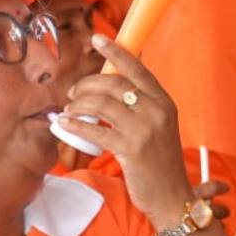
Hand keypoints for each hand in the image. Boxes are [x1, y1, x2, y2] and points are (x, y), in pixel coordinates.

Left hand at [57, 35, 192, 224]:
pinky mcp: (131, 148)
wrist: (172, 196)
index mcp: (164, 102)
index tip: (98, 39)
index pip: (138, 69)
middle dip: (87, 84)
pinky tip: (63, 125)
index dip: (116, 52)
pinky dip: (74, 125)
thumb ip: (139, 107)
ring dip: (77, 105)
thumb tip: (108, 89)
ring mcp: (145, 128)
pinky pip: (94, 129)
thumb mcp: (158, 128)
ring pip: (101, 103)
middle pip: (114, 83)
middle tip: (73, 94)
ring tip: (67, 112)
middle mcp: (157, 110)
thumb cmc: (160, 163)